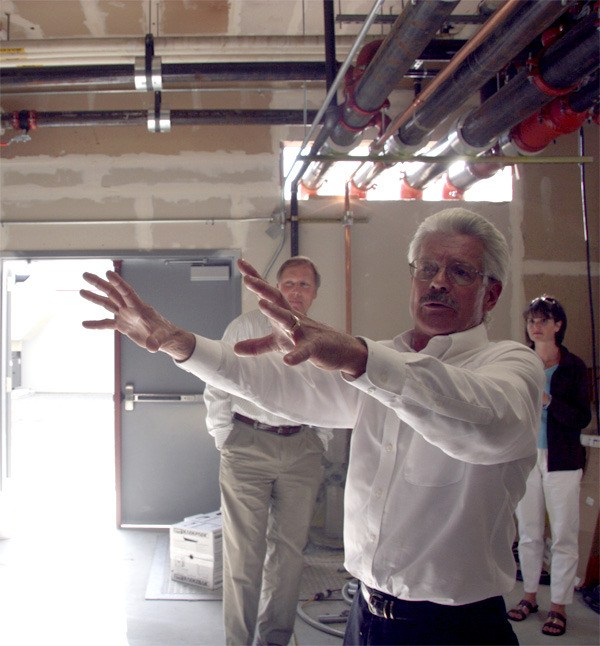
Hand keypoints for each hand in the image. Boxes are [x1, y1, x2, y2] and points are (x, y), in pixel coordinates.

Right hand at [80, 271, 195, 361]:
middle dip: (99, 284)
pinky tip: (84, 324)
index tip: (108, 273)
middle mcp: (130, 308)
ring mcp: (125, 316)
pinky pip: (107, 323)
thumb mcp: (162, 338)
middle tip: (85, 275)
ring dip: (95, 297)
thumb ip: (156, 340)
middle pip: (112, 293)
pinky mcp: (123, 325)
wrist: (165, 338)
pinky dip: (96, 324)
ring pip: (107, 303)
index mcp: (139, 307)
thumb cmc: (166, 334)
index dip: (118, 283)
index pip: (127, 292)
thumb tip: (152, 347)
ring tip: (81, 291)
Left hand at [235, 259, 367, 377]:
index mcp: (284, 313)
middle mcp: (293, 318)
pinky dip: (296, 355)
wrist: (339, 350)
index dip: (255, 279)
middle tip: (247, 279)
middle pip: (277, 300)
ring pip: (288, 319)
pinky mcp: (314, 347)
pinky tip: (288, 360)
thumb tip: (235, 348)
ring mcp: (304, 331)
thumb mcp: (278, 343)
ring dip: (275, 312)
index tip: (241, 263)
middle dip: (262, 289)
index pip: (268, 293)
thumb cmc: (306, 340)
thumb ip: (257, 345)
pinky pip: (304, 351)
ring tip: (261, 305)